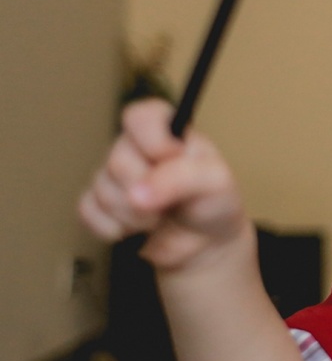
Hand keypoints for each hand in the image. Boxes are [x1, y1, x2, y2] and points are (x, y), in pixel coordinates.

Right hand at [78, 98, 249, 272]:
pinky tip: (136, 230)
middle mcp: (136, 148)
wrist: (203, 244)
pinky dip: (113, 228)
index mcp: (166, 131)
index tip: (172, 160)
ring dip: (134, 214)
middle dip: (147, 190)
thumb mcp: (215, 183)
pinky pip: (87, 211)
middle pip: (117, 159)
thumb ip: (180, 178)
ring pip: (101, 188)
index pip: (141, 116)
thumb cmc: (213, 203)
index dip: (152, 141)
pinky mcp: (99, 204)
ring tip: (160, 218)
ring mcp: (114, 175)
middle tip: (172, 202)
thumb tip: (136, 194)